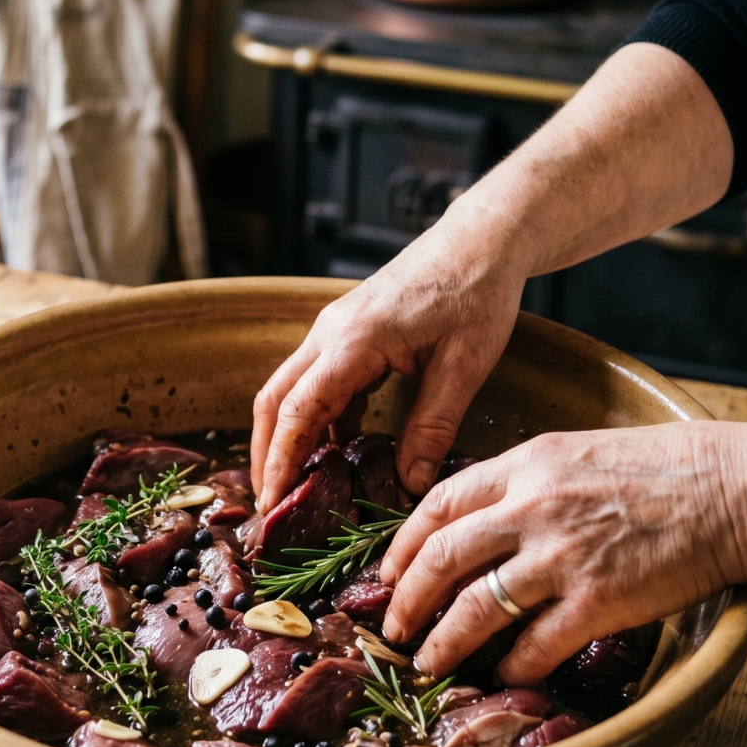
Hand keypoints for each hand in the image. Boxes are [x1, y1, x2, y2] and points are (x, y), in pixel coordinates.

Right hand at [250, 213, 528, 511]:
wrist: (481, 241)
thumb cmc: (476, 294)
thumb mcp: (464, 366)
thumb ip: (433, 426)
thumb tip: (410, 483)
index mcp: (353, 341)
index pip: (297, 409)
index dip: (280, 459)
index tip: (272, 501)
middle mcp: (330, 334)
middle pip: (275, 400)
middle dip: (266, 454)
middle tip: (270, 505)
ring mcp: (335, 331)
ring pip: (291, 390)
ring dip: (286, 437)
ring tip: (294, 488)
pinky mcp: (348, 333)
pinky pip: (319, 382)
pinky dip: (316, 420)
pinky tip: (335, 452)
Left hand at [379, 421, 746, 683]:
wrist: (733, 490)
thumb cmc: (663, 468)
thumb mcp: (577, 450)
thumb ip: (526, 479)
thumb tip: (483, 514)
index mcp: (525, 465)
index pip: (438, 504)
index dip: (403, 544)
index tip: (387, 571)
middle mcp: (532, 508)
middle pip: (441, 557)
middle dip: (406, 598)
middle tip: (392, 626)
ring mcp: (563, 556)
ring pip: (476, 606)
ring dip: (444, 642)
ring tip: (426, 663)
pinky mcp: (598, 600)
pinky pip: (535, 643)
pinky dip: (512, 664)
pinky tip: (503, 674)